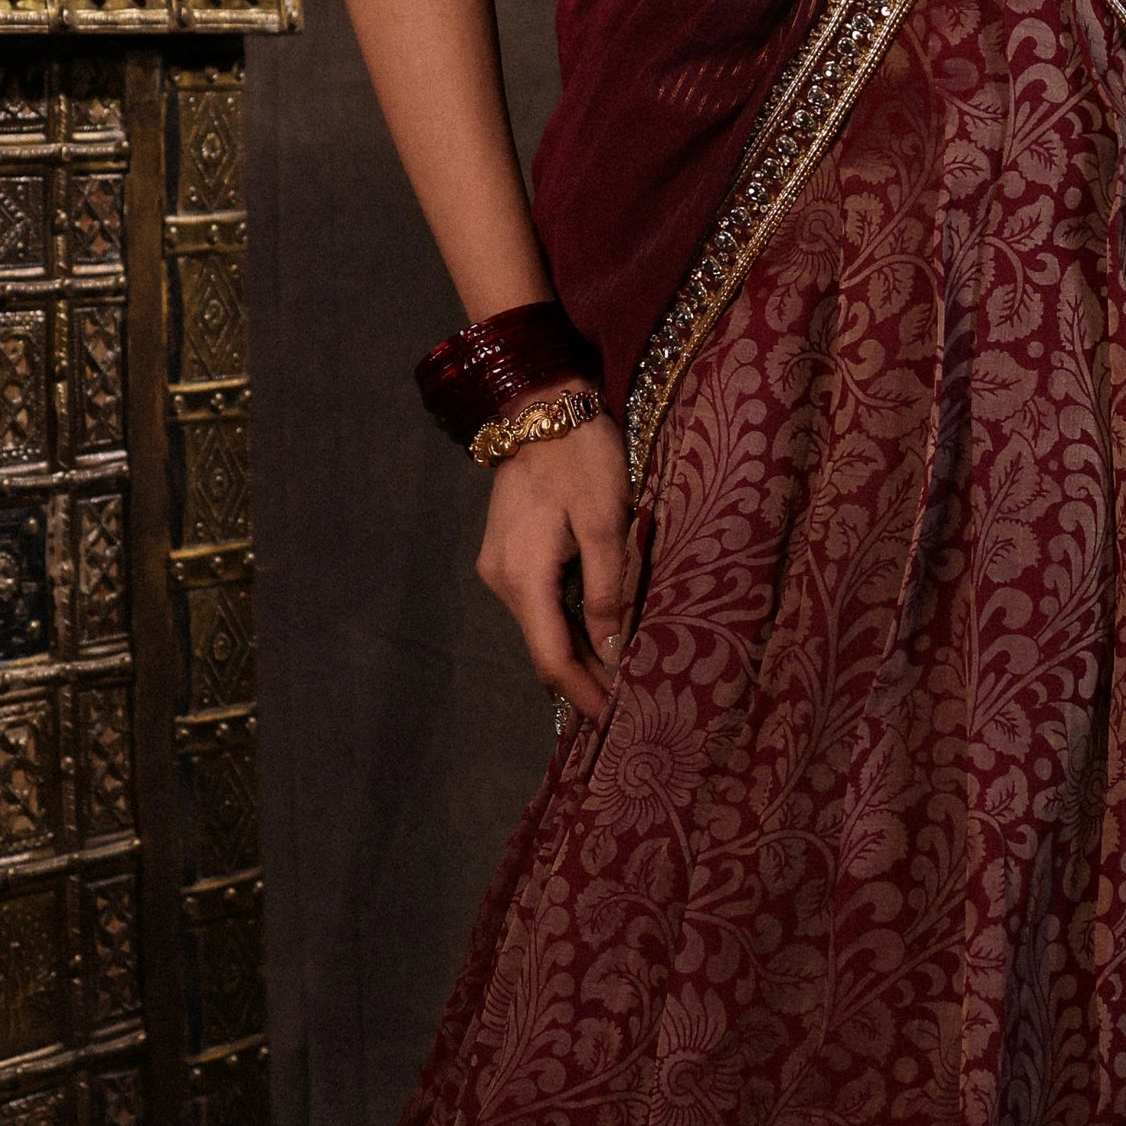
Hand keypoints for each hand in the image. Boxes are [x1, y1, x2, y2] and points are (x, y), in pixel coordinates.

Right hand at [476, 409, 636, 717]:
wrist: (540, 406)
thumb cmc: (582, 459)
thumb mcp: (607, 524)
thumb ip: (608, 592)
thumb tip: (613, 653)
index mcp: (523, 578)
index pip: (551, 658)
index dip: (582, 693)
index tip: (613, 720)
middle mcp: (500, 580)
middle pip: (543, 646)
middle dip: (583, 677)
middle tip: (626, 701)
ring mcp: (498, 566)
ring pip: (540, 624)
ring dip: (577, 648)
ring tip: (618, 671)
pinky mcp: (505, 552)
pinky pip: (537, 601)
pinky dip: (565, 621)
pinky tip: (595, 629)